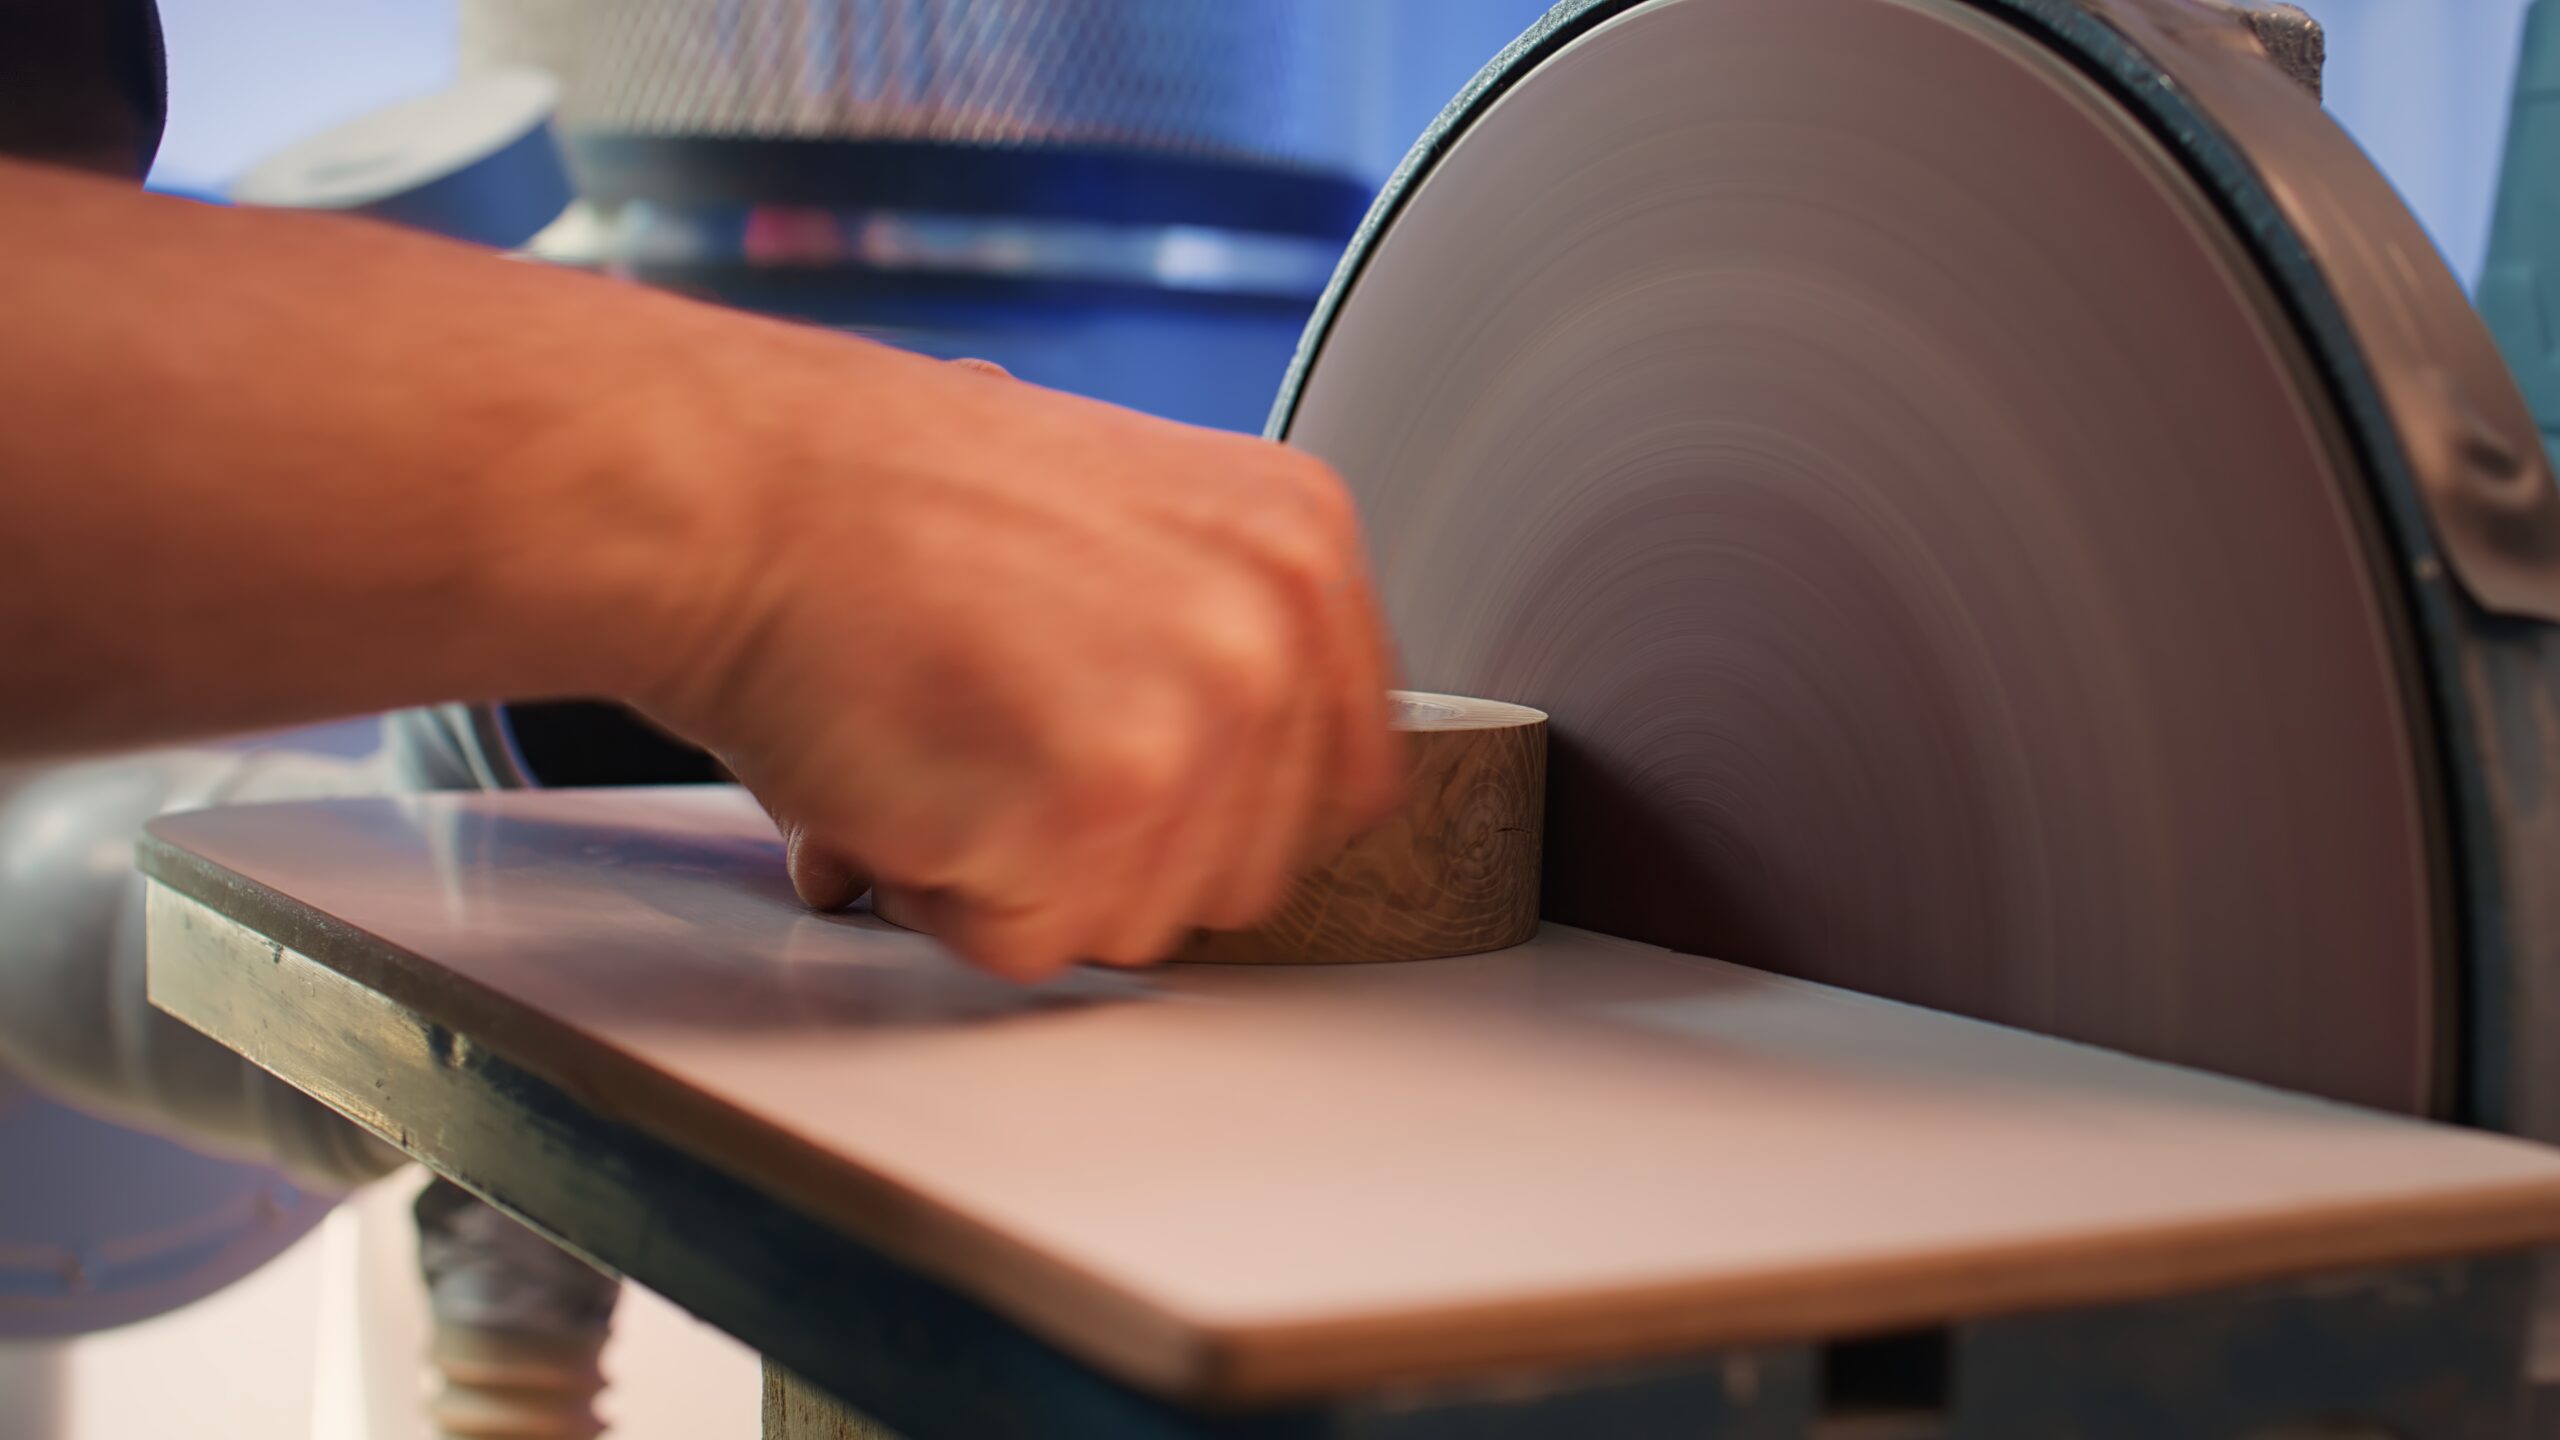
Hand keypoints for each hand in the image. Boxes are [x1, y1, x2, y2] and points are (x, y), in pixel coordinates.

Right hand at [633, 344, 1405, 980]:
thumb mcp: (1112, 506)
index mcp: (1297, 545)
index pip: (1341, 778)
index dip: (1225, 813)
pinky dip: (945, 893)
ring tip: (940, 741)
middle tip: (998, 744)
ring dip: (1021, 871)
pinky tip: (902, 776)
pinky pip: (1032, 942)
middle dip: (1117, 848)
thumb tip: (1235, 775)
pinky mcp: (1095, 810)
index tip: (1140, 798)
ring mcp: (1195, 723)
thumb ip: (1204, 631)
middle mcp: (1272, 630)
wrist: (732, 486)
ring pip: (1139, 919)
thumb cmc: (870, 491)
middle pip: (1245, 869)